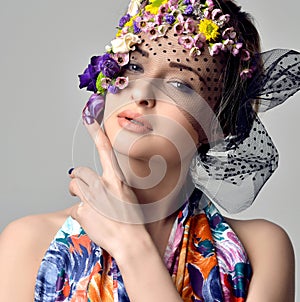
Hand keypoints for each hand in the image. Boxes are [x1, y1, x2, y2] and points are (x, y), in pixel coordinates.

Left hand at [69, 120, 147, 258]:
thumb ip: (113, 186)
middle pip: (79, 172)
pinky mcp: (82, 211)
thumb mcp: (128, 195)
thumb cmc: (133, 220)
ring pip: (74, 187)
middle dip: (78, 178)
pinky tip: (92, 221)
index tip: (89, 120)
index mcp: (116, 178)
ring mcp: (91, 197)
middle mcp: (102, 184)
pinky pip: (74, 208)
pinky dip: (81, 213)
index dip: (96, 134)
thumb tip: (101, 183)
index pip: (105, 150)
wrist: (131, 241)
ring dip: (78, 194)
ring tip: (91, 206)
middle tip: (83, 187)